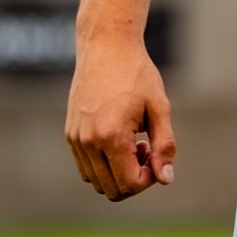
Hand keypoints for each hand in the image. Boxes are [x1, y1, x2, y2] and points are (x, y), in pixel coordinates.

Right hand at [66, 33, 176, 200]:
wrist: (106, 47)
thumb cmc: (137, 74)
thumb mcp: (159, 108)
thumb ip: (164, 145)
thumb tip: (166, 179)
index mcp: (111, 136)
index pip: (128, 184)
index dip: (149, 179)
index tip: (156, 154)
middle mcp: (88, 142)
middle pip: (111, 189)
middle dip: (134, 178)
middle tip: (147, 148)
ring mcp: (75, 139)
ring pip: (96, 182)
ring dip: (118, 173)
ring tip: (134, 143)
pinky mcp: (70, 133)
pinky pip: (85, 167)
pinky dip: (103, 165)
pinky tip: (119, 138)